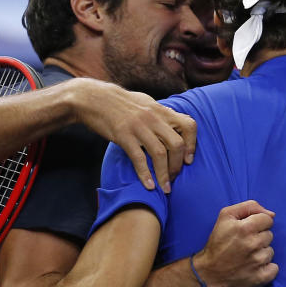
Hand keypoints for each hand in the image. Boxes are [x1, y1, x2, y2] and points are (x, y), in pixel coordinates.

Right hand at [67, 78, 195, 192]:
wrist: (93, 98)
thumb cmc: (119, 103)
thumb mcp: (145, 103)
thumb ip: (160, 115)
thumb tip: (173, 123)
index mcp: (161, 110)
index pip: (188, 125)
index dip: (192, 144)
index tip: (188, 160)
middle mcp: (153, 118)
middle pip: (176, 144)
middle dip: (178, 165)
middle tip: (174, 177)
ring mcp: (138, 127)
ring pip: (160, 154)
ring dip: (164, 174)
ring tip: (164, 188)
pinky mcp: (123, 135)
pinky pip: (138, 158)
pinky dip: (145, 174)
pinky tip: (148, 185)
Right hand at [193, 200, 278, 286]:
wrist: (207, 274)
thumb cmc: (216, 244)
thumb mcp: (225, 216)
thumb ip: (248, 207)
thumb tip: (271, 214)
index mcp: (245, 228)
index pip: (267, 219)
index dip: (258, 224)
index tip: (248, 231)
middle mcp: (253, 244)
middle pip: (269, 235)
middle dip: (258, 238)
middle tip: (244, 245)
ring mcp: (258, 262)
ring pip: (270, 252)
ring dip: (261, 254)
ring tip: (246, 257)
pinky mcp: (260, 277)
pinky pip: (274, 268)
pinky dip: (266, 269)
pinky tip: (253, 268)